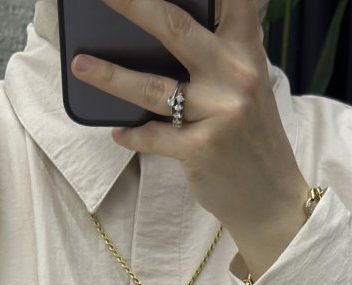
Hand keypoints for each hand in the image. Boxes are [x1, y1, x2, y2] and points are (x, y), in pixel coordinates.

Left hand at [70, 0, 310, 278]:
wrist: (272, 198)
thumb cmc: (251, 138)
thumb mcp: (248, 85)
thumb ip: (217, 55)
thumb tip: (160, 35)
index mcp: (246, 51)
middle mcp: (234, 74)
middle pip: (174, 27)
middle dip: (133, 5)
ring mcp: (218, 112)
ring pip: (152, 87)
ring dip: (109, 75)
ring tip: (79, 65)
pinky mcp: (201, 150)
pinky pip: (152, 136)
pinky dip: (131, 135)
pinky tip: (118, 131)